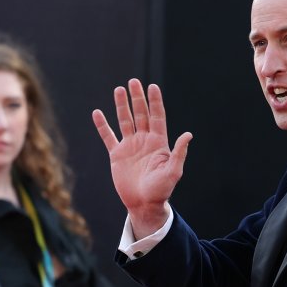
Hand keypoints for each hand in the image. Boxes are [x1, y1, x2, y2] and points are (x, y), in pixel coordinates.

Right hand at [92, 79, 192, 237]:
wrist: (144, 204)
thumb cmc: (161, 190)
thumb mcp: (173, 171)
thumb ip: (179, 153)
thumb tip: (188, 135)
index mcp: (158, 142)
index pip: (157, 116)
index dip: (155, 102)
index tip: (152, 87)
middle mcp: (144, 141)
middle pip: (140, 114)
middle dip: (137, 98)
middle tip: (134, 82)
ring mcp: (130, 146)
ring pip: (125, 121)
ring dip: (121, 106)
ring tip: (118, 90)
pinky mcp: (117, 155)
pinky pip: (108, 137)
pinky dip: (103, 126)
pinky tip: (98, 113)